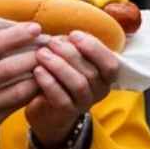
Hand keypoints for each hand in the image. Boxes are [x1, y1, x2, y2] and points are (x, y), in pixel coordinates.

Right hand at [0, 22, 43, 148]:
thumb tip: (0, 30)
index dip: (15, 34)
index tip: (34, 27)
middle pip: (7, 64)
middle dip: (33, 52)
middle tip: (50, 44)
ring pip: (17, 86)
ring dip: (37, 73)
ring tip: (51, 63)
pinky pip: (16, 104)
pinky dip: (31, 92)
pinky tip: (41, 83)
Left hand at [25, 31, 120, 146]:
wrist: (47, 107)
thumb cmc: (61, 75)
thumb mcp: (70, 58)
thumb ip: (72, 47)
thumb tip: (65, 37)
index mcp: (105, 76)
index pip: (111, 64)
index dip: (94, 48)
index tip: (73, 35)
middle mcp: (99, 91)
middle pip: (91, 72)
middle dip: (69, 53)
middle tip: (51, 42)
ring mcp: (84, 103)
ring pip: (78, 84)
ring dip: (59, 66)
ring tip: (41, 54)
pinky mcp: (67, 113)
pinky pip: (61, 99)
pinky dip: (49, 82)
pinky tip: (37, 70)